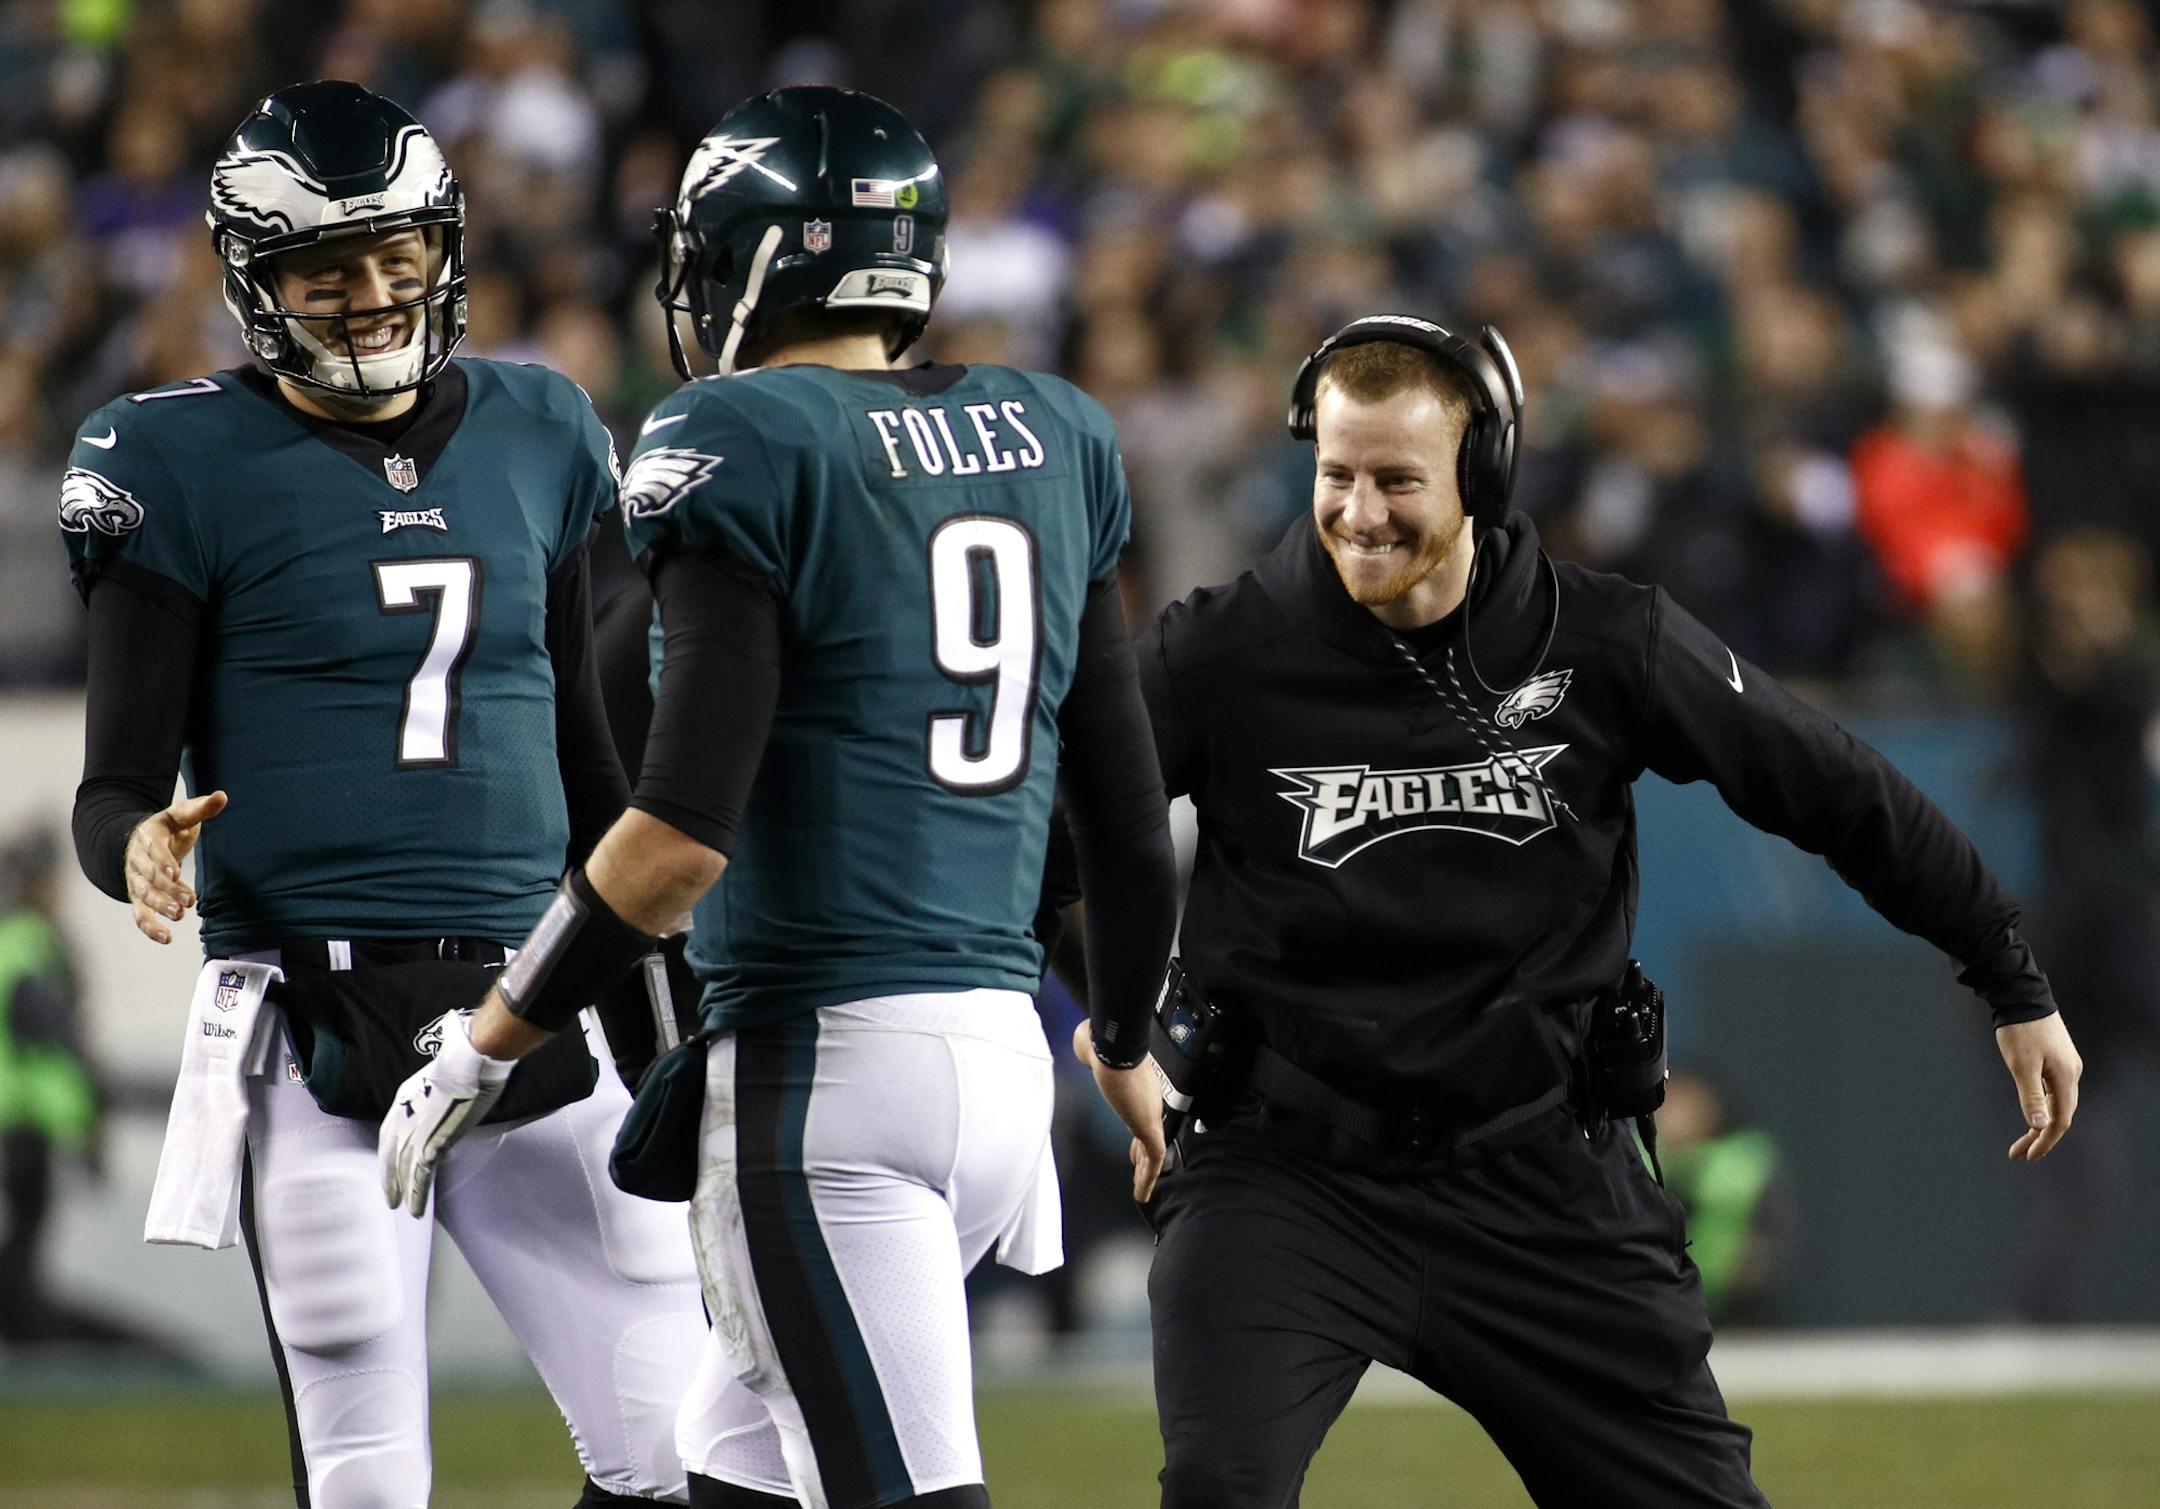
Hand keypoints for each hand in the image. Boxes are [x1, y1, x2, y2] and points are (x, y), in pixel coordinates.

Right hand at [125, 790, 226, 942]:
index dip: (162, 861)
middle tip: (188, 901)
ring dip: (160, 907)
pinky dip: (150, 927)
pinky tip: (166, 938)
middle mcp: (138, 860)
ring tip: (180, 915)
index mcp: (148, 837)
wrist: (138, 839)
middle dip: (167, 889)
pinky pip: (140, 914)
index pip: (154, 851)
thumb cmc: (168, 827)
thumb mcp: (182, 814)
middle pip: (150, 877)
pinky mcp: (138, 896)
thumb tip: (222, 796)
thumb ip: (201, 808)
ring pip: (144, 896)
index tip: (175, 872)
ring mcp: (136, 880)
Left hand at [378, 1010, 513, 1215]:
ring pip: (404, 1170)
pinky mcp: (433, 1142)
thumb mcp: (438, 1078)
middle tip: (391, 1199)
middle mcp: (403, 1117)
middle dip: (390, 1180)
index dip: (388, 1156)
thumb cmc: (465, 1061)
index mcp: (403, 1099)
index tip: (390, 1170)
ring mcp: (416, 1131)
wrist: (473, 1059)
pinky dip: (418, 1193)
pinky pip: (421, 1175)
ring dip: (404, 1192)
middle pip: (391, 1157)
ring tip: (406, 1209)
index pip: (388, 1136)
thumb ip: (434, 1097)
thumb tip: (442, 1107)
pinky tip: (417, 1207)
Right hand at [1071, 1020, 1167, 1202]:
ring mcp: (1149, 1114)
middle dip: (1142, 1157)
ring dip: (1147, 1172)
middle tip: (1138, 1171)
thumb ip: (1092, 1052)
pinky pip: (1154, 1158)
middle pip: (1148, 1135)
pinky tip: (1143, 1193)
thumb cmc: (1103, 1045)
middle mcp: (1146, 1102)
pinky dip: (1149, 1177)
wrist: (1113, 1046)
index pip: (1140, 1117)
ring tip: (1142, 1191)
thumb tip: (1082, 1044)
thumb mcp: (1096, 1051)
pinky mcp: (1149, 1126)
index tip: (1132, 1151)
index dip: (1137, 1138)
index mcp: (1137, 1088)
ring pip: (1153, 1151)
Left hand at [1996, 1013, 2082, 1161]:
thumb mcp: (2022, 1065)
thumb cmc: (2020, 1030)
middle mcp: (2071, 1074)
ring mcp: (2066, 1066)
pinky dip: (2042, 1105)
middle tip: (2019, 1153)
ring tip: (2023, 1140)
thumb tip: (2039, 1126)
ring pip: (2057, 1103)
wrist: (2022, 995)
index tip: (2027, 1156)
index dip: (2045, 1141)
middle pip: (2061, 1114)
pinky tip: (2032, 1111)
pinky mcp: (2057, 1059)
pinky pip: (2053, 1090)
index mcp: (2066, 1078)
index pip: (2060, 1120)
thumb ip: (2031, 1096)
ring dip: (2041, 1122)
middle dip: (2041, 1136)